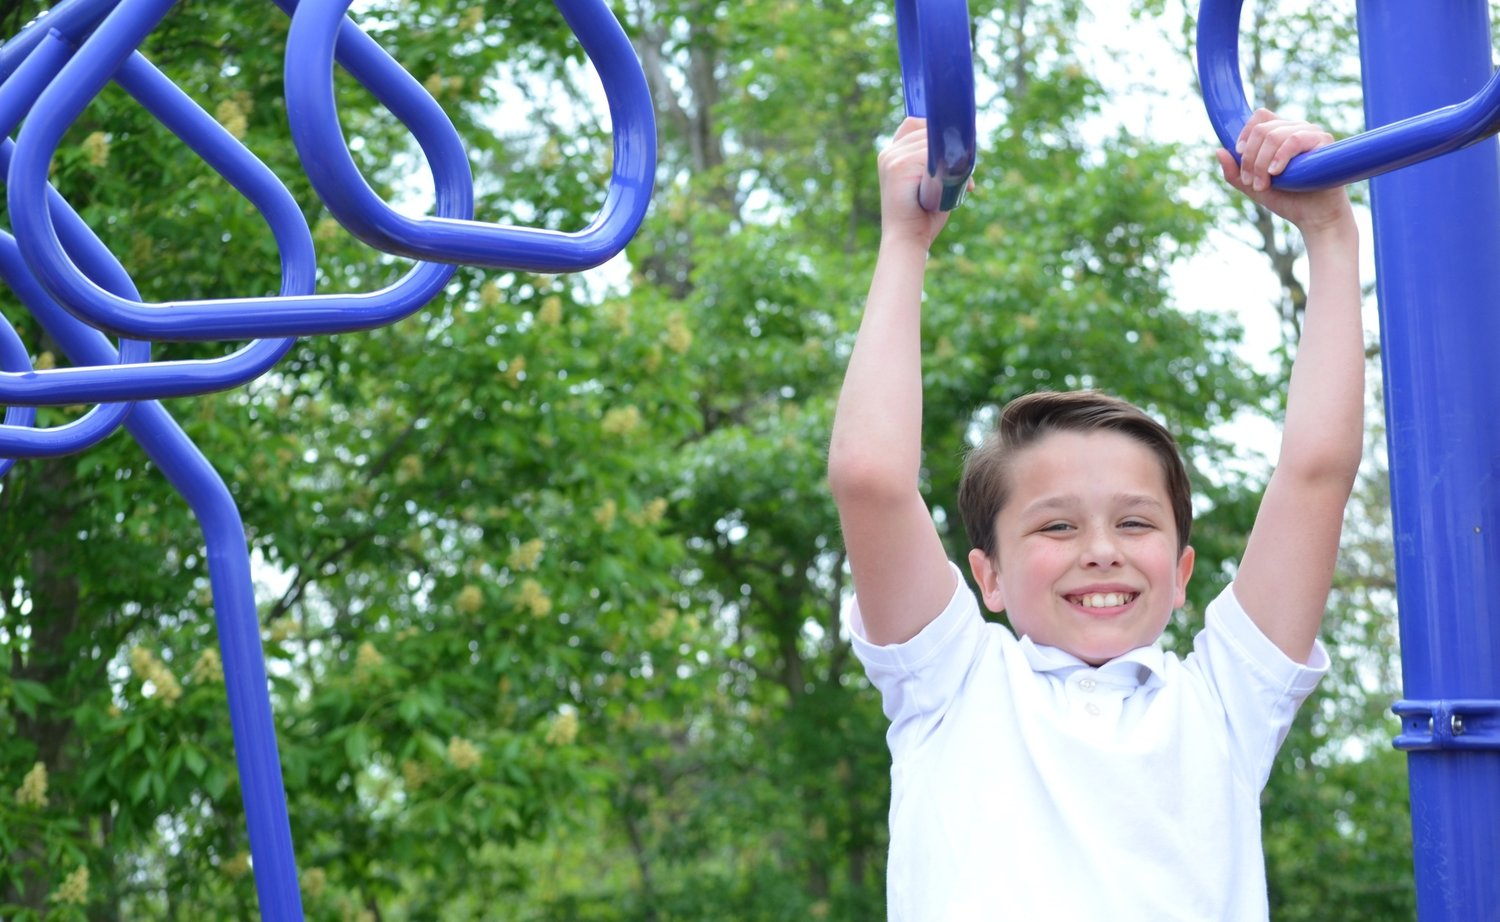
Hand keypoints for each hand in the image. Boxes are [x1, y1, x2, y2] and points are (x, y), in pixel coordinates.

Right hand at [877, 118, 958, 247]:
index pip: (915, 124)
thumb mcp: (929, 183)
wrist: (907, 239)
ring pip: (933, 141)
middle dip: (951, 145)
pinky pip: (932, 153)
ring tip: (966, 182)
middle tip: (969, 169)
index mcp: (891, 156)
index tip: (956, 144)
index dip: (936, 130)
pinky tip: (961, 183)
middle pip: (927, 129)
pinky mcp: (899, 165)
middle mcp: (889, 153)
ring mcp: (892, 158)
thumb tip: (964, 146)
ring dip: (954, 157)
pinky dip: (950, 165)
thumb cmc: (922, 217)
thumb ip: (936, 163)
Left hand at [1217, 109, 1353, 234]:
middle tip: (1252, 182)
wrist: (1312, 217)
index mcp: (1280, 134)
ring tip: (1263, 185)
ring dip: (1261, 163)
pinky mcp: (1324, 141)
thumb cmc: (1287, 199)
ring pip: (1274, 135)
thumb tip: (1219, 150)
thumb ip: (1235, 172)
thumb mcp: (1253, 186)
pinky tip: (1275, 173)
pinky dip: (1280, 156)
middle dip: (1250, 158)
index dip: (1245, 133)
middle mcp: (1296, 128)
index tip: (1239, 154)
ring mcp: (1311, 133)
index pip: (1260, 116)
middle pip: (1262, 129)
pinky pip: (1295, 139)